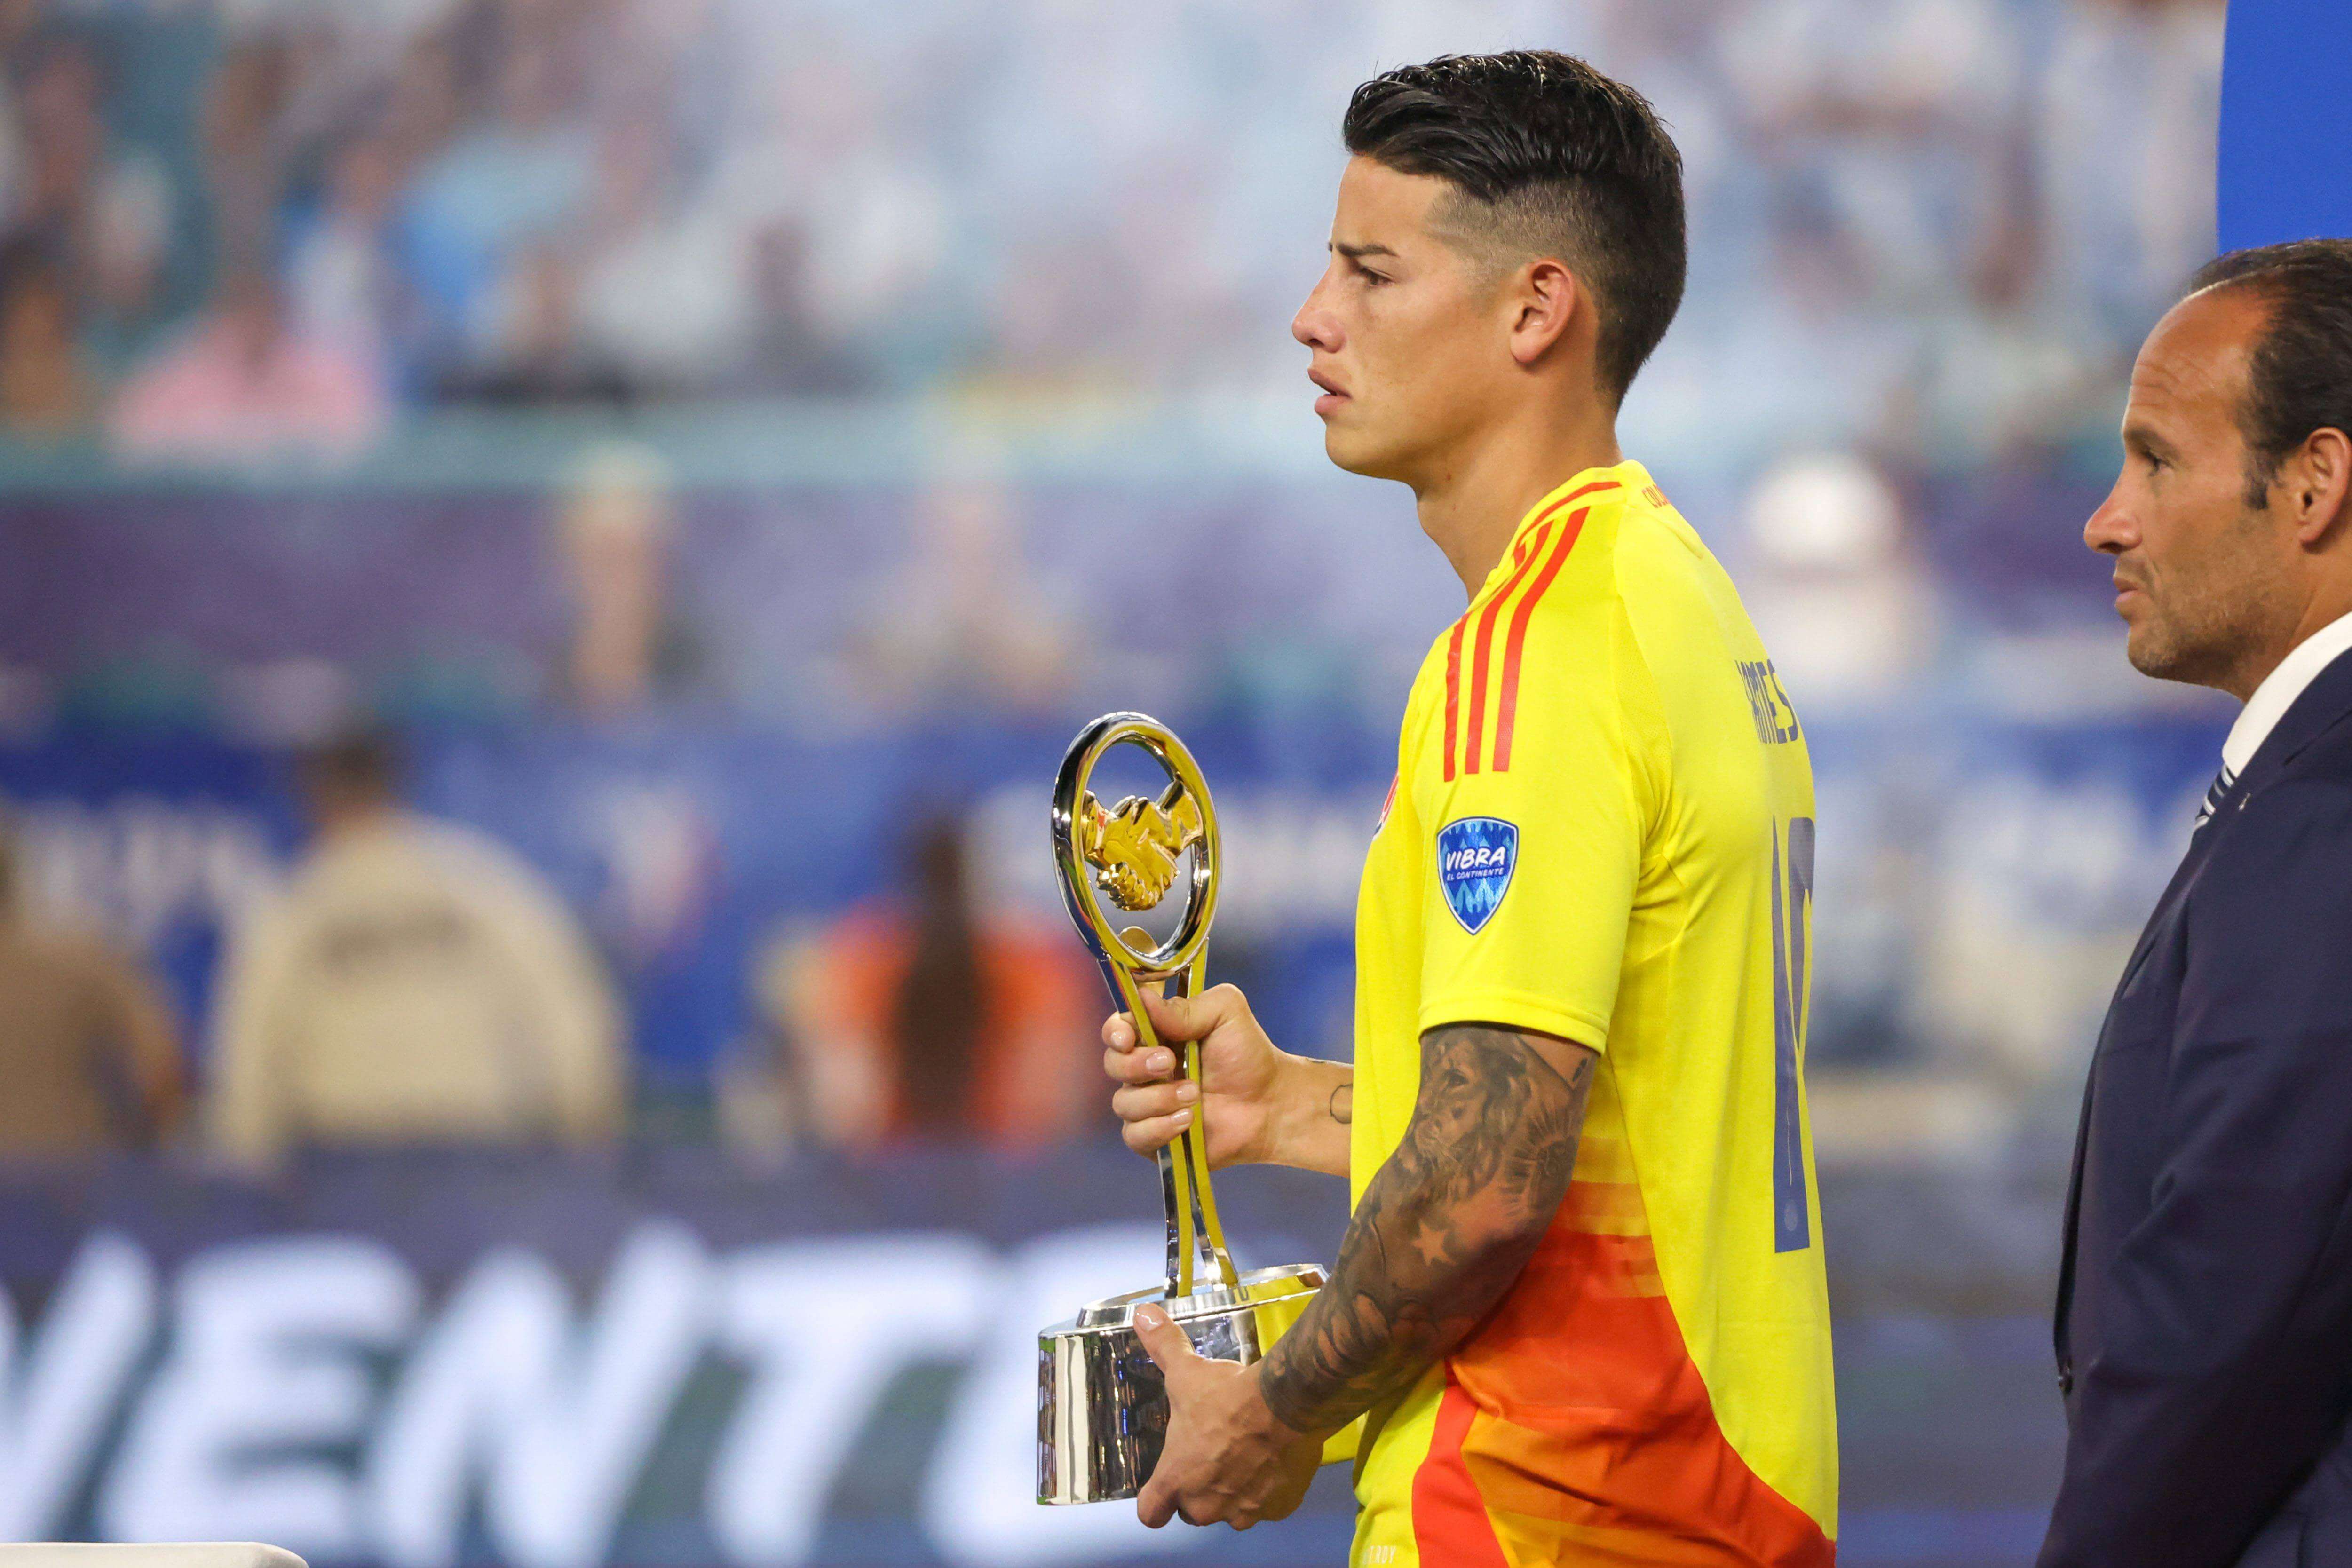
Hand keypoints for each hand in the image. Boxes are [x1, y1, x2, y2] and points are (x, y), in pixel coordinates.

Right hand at [1102, 984, 1288, 1167]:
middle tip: (1170, 1063)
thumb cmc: (1248, 1056)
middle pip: (1112, 1065)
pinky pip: (1135, 1135)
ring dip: (1158, 1098)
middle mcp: (1146, 1069)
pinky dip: (1160, 1127)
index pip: (1117, 1029)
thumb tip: (1143, 998)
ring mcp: (1148, 1105)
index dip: (1115, 1032)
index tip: (1127, 1037)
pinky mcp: (1155, 1137)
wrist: (1270, 1105)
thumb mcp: (1226, 1014)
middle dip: (1136, 1064)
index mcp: (1156, 1035)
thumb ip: (1187, 1007)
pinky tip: (1188, 1120)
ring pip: (1124, 1103)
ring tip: (1194, 1095)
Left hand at [1132, 1304, 1321, 1529]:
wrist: (1286, 1405)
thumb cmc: (1227, 1395)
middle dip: (1200, 1489)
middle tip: (1214, 1455)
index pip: (1151, 1513)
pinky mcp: (1279, 1509)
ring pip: (1232, 1511)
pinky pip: (1268, 1506)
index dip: (1156, 1501)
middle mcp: (1205, 1506)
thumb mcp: (1187, 1371)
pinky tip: (1273, 1460)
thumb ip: (1162, 1347)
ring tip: (1247, 1454)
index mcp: (1176, 1479)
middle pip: (1194, 1511)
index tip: (1165, 1484)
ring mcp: (1244, 1512)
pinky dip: (1269, 1490)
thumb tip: (1141, 1313)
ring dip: (1235, 1491)